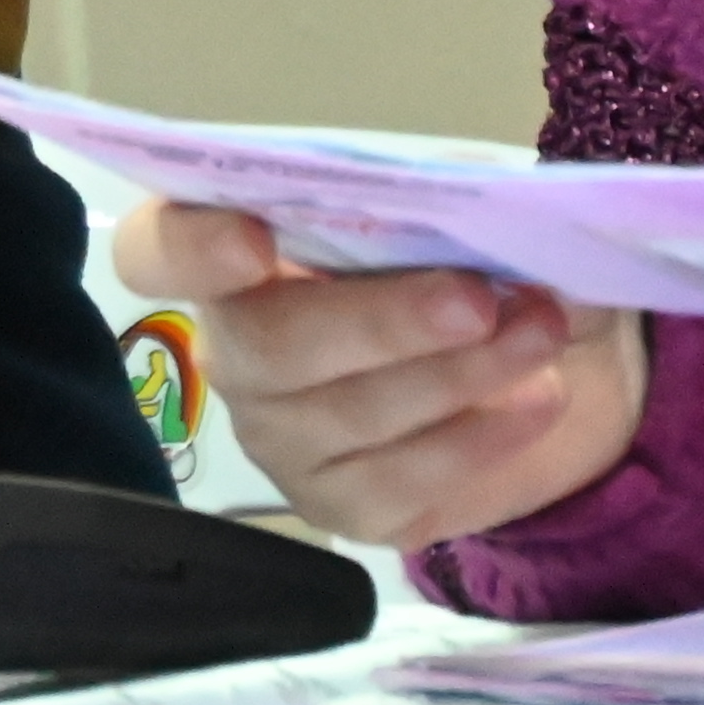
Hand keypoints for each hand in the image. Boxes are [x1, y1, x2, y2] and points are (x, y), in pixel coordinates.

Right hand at [116, 198, 647, 548]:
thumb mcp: (465, 202)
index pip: (157, 250)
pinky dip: (478, 437)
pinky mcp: (342, 508)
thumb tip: (472, 203)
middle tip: (476, 300)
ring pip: (345, 417)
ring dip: (457, 373)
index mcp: (235, 252)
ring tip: (542, 329)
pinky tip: (536, 400)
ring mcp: (283, 439)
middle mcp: (237, 350)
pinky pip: (398, 482)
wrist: (545, 359)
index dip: (190, 247)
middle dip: (377, 321)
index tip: (254, 241)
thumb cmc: (472, 254)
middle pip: (265, 345)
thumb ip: (446, 196)